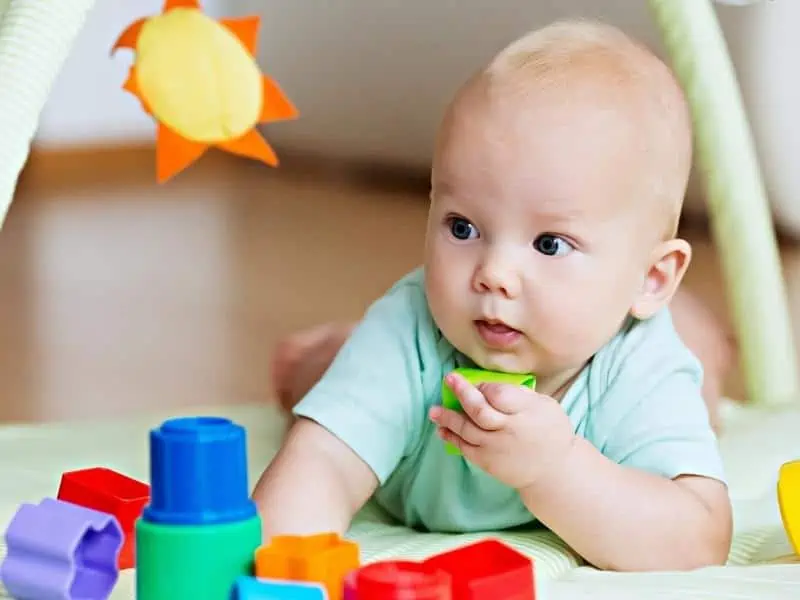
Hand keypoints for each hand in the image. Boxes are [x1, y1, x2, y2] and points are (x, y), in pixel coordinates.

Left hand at [429, 371, 575, 489]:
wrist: (554, 471)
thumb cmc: (550, 432)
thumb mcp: (545, 406)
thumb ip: (521, 394)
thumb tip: (492, 385)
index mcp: (526, 412)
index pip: (499, 394)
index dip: (484, 386)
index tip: (476, 381)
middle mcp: (509, 429)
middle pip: (480, 411)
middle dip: (462, 393)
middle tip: (449, 379)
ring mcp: (496, 447)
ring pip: (467, 430)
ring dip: (448, 417)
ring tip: (433, 410)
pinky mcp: (488, 462)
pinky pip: (465, 448)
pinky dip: (452, 438)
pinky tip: (441, 429)